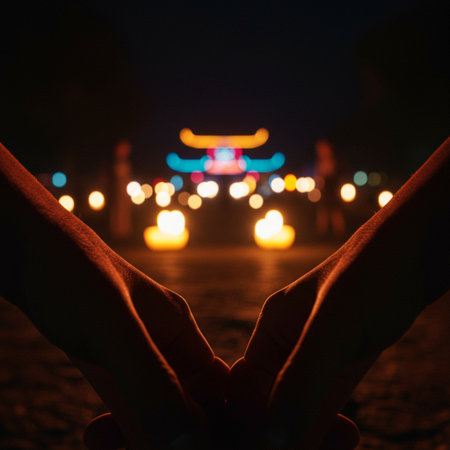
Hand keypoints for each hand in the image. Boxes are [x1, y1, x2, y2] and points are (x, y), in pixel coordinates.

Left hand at [0, 144, 228, 448]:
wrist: (26, 251)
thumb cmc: (72, 275)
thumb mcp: (114, 329)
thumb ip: (152, 381)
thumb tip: (191, 444)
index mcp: (179, 327)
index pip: (216, 386)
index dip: (216, 424)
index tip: (196, 449)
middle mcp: (163, 342)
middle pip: (186, 403)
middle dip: (175, 436)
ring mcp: (133, 353)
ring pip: (154, 408)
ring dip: (142, 436)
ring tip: (110, 444)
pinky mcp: (107, 361)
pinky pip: (125, 404)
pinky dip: (118, 428)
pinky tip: (97, 434)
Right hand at [229, 138, 449, 448]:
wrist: (415, 253)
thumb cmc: (372, 274)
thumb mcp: (334, 326)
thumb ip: (300, 379)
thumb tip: (268, 442)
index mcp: (273, 326)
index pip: (244, 386)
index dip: (253, 421)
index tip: (276, 445)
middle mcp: (288, 341)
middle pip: (270, 399)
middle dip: (282, 431)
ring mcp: (316, 352)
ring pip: (298, 405)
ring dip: (308, 434)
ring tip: (337, 444)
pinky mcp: (341, 360)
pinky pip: (324, 401)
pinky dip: (329, 426)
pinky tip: (347, 437)